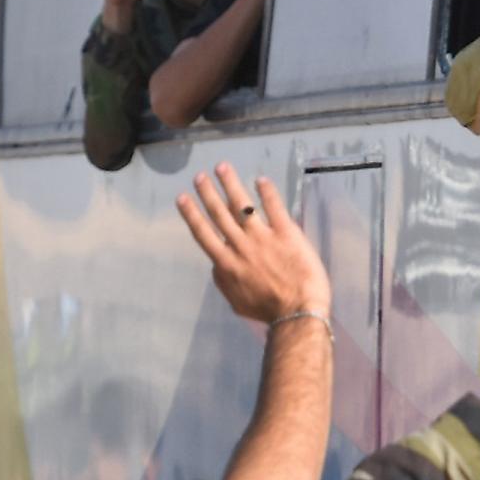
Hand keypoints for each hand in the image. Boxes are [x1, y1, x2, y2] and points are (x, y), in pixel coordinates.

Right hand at [176, 164, 329, 325]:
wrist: (297, 311)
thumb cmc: (267, 311)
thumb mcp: (236, 301)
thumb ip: (224, 280)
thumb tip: (216, 265)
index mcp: (226, 264)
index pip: (204, 234)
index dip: (191, 214)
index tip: (182, 198)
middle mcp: (240, 246)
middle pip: (220, 214)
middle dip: (208, 193)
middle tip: (199, 176)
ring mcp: (263, 237)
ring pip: (242, 205)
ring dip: (230, 184)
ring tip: (222, 167)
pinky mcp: (286, 233)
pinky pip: (274, 207)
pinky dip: (267, 192)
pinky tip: (261, 179)